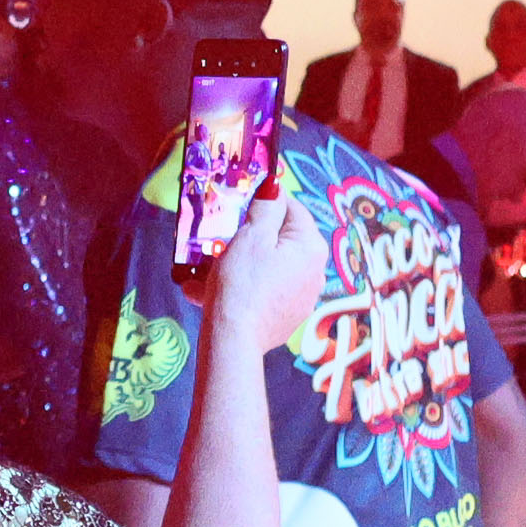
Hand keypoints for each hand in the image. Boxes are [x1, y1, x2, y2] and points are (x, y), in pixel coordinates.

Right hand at [206, 195, 325, 354]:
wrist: (235, 339)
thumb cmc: (242, 284)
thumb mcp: (252, 236)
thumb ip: (267, 208)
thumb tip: (275, 187)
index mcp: (310, 246)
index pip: (293, 208)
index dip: (265, 203)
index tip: (241, 206)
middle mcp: (315, 270)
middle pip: (281, 238)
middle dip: (250, 236)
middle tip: (221, 240)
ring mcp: (303, 295)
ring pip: (270, 265)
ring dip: (242, 263)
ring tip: (210, 269)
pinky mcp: (288, 315)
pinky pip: (266, 289)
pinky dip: (246, 286)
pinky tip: (216, 291)